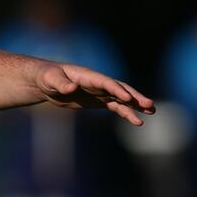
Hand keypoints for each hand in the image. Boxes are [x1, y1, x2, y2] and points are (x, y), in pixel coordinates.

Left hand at [36, 63, 155, 125]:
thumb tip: (71, 88)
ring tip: (151, 111)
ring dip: (135, 105)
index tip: (127, 98)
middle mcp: (97, 83)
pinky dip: (126, 112)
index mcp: (87, 75)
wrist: (45, 81)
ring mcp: (99, 92)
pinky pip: (115, 106)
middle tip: (149, 105)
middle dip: (134, 96)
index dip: (116, 89)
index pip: (105, 82)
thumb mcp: (50, 80)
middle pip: (119, 88)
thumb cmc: (47, 77)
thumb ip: (60, 83)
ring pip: (121, 98)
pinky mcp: (98, 100)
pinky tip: (137, 121)